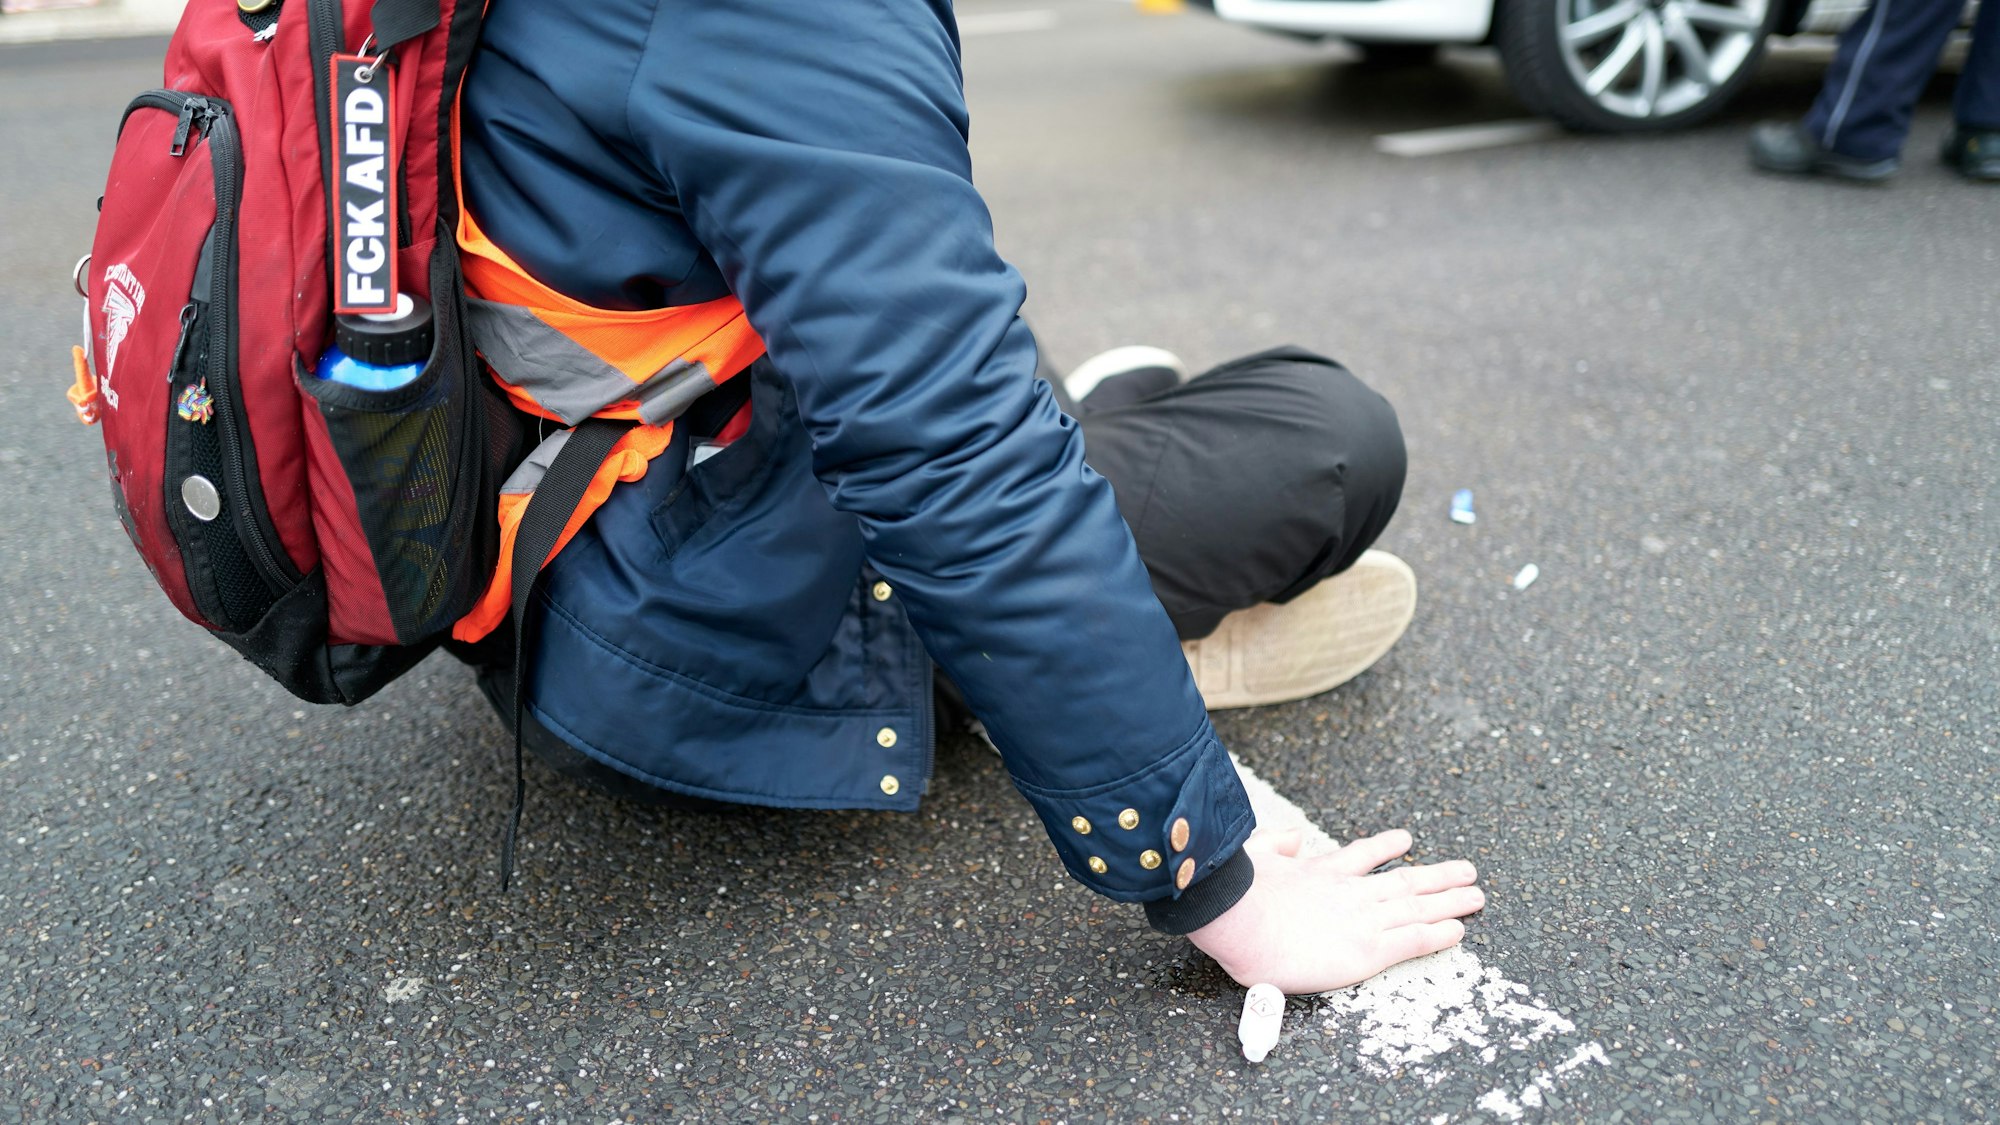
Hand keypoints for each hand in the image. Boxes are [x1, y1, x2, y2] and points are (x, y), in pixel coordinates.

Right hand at [1186, 827, 1482, 994]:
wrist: (1239, 919)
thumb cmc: (1235, 893)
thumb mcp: (1253, 853)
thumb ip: (1275, 843)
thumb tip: (1290, 836)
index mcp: (1321, 872)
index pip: (1364, 856)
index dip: (1387, 847)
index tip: (1406, 840)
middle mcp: (1350, 892)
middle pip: (1405, 881)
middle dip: (1438, 876)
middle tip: (1466, 871)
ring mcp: (1363, 919)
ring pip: (1418, 906)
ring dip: (1450, 900)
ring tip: (1476, 894)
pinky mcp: (1368, 950)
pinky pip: (1413, 940)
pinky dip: (1437, 933)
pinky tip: (1458, 930)